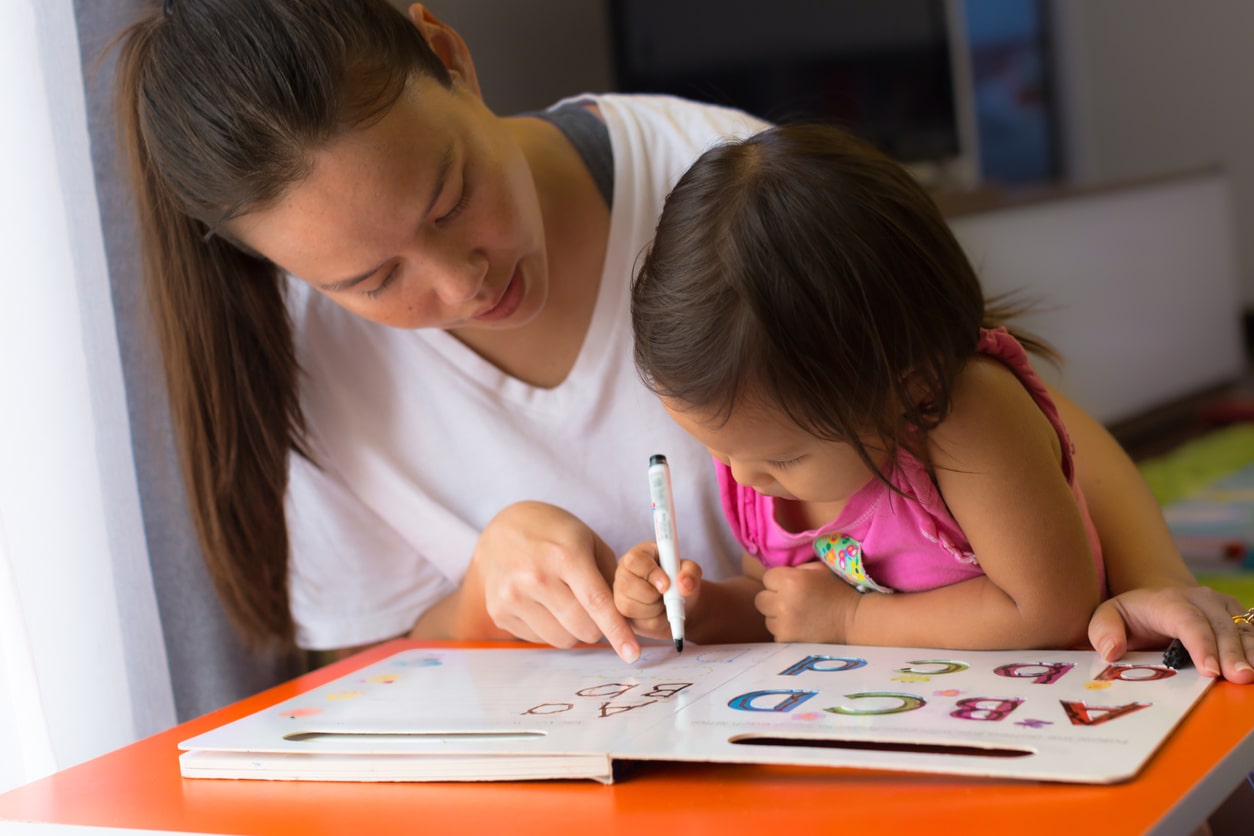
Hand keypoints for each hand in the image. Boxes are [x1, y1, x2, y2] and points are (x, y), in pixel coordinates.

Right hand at [468, 501, 639, 662]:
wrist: (501, 528)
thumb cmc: (552, 532)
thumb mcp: (588, 539)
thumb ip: (610, 577)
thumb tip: (627, 616)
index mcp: (565, 555)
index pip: (596, 602)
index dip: (617, 630)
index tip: (632, 654)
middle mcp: (536, 577)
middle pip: (582, 627)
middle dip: (597, 626)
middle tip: (593, 609)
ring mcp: (513, 596)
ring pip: (561, 639)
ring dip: (573, 630)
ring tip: (566, 603)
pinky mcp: (499, 612)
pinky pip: (539, 639)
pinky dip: (550, 628)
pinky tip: (543, 604)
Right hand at [613, 541, 701, 640]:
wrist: (680, 604)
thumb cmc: (680, 581)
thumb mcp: (691, 572)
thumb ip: (691, 572)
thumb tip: (684, 584)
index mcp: (639, 555)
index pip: (635, 560)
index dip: (651, 573)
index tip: (666, 584)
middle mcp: (623, 573)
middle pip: (627, 585)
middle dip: (652, 595)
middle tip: (666, 593)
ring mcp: (619, 594)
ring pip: (630, 606)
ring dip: (654, 609)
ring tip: (663, 603)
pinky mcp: (621, 614)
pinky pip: (634, 623)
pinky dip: (653, 621)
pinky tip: (658, 614)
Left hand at [757, 562, 860, 642]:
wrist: (854, 620)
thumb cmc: (838, 591)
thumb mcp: (819, 569)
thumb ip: (796, 569)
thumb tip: (779, 574)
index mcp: (790, 581)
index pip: (767, 578)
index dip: (779, 581)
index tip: (792, 586)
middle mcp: (783, 602)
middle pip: (761, 599)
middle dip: (773, 599)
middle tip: (792, 602)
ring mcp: (783, 624)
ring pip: (767, 618)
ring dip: (778, 617)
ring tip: (799, 616)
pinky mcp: (786, 640)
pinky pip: (776, 633)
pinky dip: (785, 631)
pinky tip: (801, 628)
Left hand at [1088, 585, 1253, 682]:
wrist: (1155, 602)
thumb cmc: (1130, 616)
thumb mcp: (1106, 618)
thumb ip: (1103, 631)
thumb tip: (1111, 651)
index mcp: (1168, 600)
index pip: (1188, 620)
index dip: (1201, 644)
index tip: (1210, 670)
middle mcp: (1201, 599)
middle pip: (1221, 626)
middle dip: (1232, 653)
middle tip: (1239, 679)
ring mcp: (1223, 606)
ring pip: (1243, 628)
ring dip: (1251, 653)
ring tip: (1251, 677)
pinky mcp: (1238, 616)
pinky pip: (1253, 632)